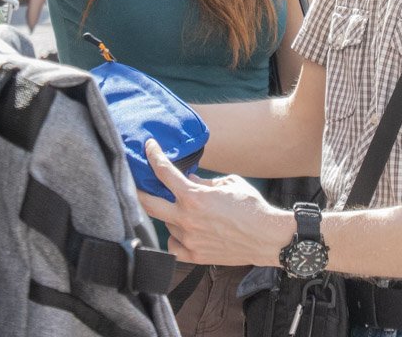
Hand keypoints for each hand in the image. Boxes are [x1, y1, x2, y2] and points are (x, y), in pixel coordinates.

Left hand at [137, 140, 291, 266]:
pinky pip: (173, 245)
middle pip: (148, 202)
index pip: (164, 172)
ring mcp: (188, 239)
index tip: (149, 146)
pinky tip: (185, 232)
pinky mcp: (194, 255)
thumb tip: (188, 180)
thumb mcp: (228, 183)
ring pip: (166, 223)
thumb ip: (203, 182)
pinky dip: (175, 237)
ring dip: (172, 214)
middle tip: (134, 182)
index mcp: (194, 196)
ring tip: (190, 212)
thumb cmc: (251, 207)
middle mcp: (186, 218)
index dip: (153, 155)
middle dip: (138, 189)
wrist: (267, 237)